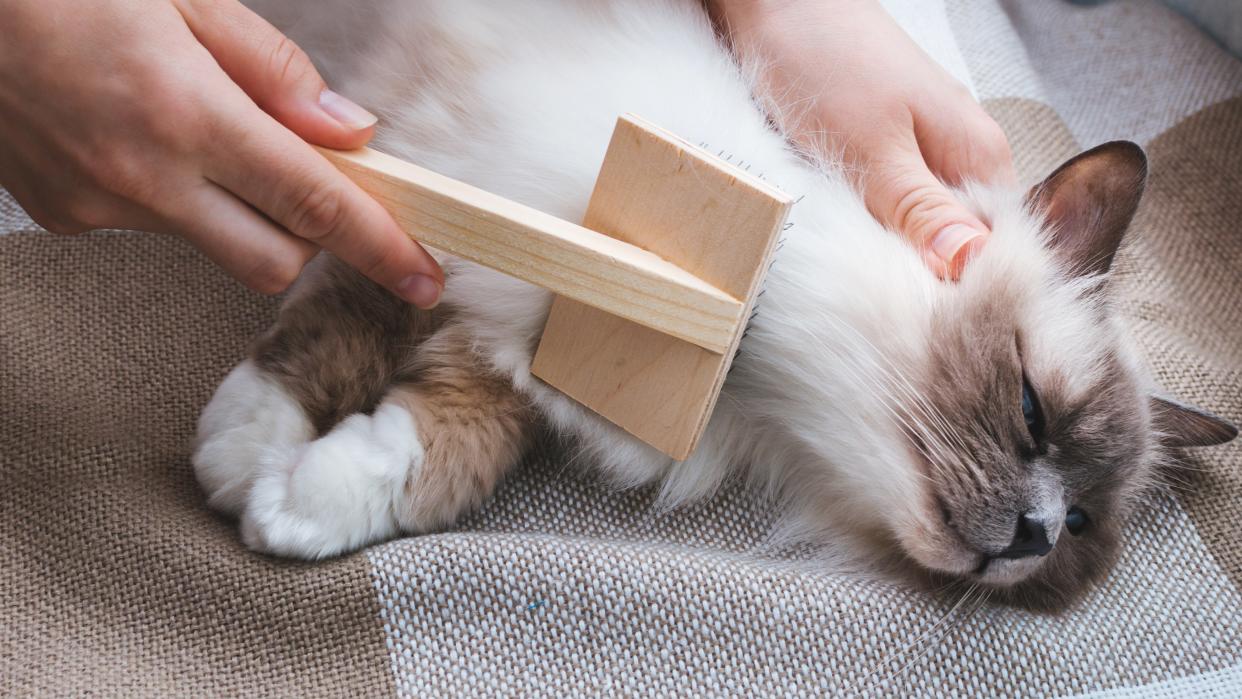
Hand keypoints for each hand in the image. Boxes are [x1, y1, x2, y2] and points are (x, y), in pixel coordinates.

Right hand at [0, 0, 442, 305]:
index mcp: (185, 112)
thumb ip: (271, 70)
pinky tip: (131, 134)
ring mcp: (97, 206)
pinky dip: (168, 195)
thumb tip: (348, 129)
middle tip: (301, 177)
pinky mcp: (63, 218)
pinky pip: (150, 227)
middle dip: (306, 235)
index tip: (424, 279)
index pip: (314, 204)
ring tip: (185, 122)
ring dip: (231, 205)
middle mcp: (143, 176)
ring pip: (211, 243)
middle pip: (273, 259)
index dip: (380, 248)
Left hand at [708, 0, 1015, 277]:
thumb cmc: (822, 58)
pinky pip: (888, 206)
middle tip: (879, 302)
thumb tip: (973, 267)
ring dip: (888, 254)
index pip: (999, 252)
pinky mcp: (886, 149)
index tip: (919, 321)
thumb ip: (921, 211)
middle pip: (958, 247)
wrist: (772, 2)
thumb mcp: (873, 148)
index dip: (962, 293)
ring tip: (857, 265)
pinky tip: (842, 232)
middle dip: (921, 278)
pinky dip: (864, 225)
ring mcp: (924, 150)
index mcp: (981, 156)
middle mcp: (963, 155)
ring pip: (919, 229)